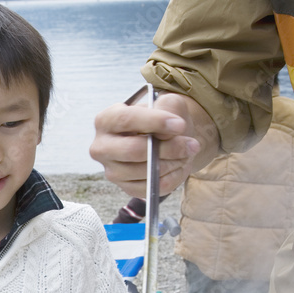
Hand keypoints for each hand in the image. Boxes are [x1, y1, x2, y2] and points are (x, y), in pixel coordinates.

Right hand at [89, 91, 218, 197]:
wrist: (165, 138)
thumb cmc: (162, 119)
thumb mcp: (167, 104)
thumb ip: (167, 110)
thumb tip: (167, 135)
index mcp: (106, 120)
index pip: (125, 120)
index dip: (154, 122)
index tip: (179, 125)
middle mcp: (102, 147)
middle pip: (133, 150)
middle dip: (167, 148)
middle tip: (191, 144)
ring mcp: (112, 171)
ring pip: (145, 171)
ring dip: (173, 162)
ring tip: (187, 152)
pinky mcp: (126, 188)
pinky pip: (153, 187)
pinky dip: (172, 177)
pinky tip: (179, 164)